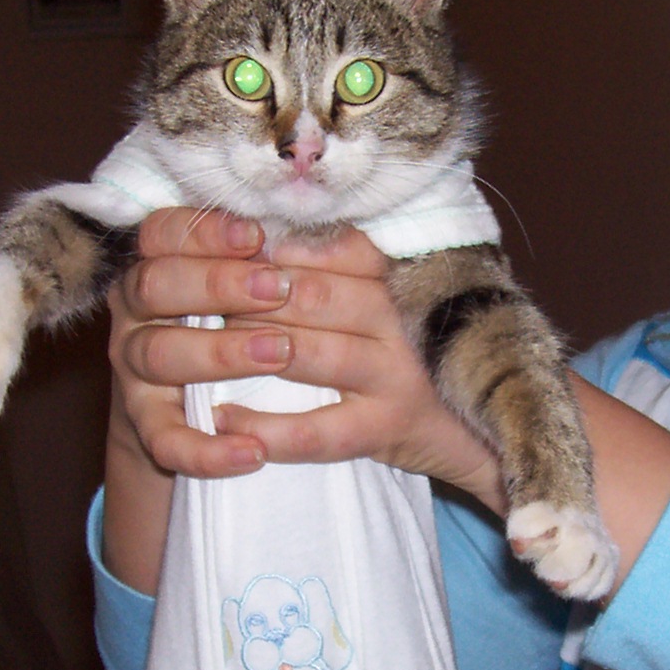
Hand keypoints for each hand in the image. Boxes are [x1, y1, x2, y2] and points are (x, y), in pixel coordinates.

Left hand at [106, 208, 503, 500]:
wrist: (471, 432)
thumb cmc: (399, 357)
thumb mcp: (378, 301)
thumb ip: (329, 269)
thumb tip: (245, 236)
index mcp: (393, 278)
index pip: (328, 246)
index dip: (268, 248)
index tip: (225, 251)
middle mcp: (398, 319)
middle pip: (311, 294)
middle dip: (248, 296)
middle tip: (198, 300)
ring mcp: (395, 375)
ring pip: (309, 354)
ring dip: (247, 350)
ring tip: (202, 350)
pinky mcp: (385, 430)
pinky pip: (316, 430)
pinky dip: (264, 426)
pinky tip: (222, 417)